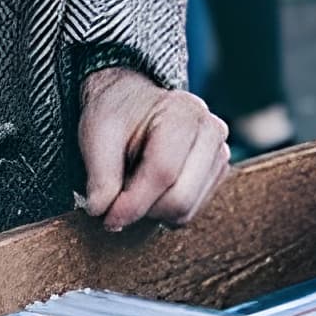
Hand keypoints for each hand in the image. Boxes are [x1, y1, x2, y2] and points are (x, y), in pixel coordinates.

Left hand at [79, 68, 230, 233]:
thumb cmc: (117, 114)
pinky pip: (192, 211)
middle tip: (118, 198)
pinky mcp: (218, 172)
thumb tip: (102, 212)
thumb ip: (99, 176)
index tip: (107, 216)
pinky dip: (166, 210)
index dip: (132, 203)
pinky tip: (151, 186)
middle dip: (143, 209)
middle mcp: (211, 131)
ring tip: (134, 184)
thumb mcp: (96, 134)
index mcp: (183, 113)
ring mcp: (219, 153)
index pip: (163, 172)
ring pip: (186, 211)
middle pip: (180, 199)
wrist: (133, 100)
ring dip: (153, 210)